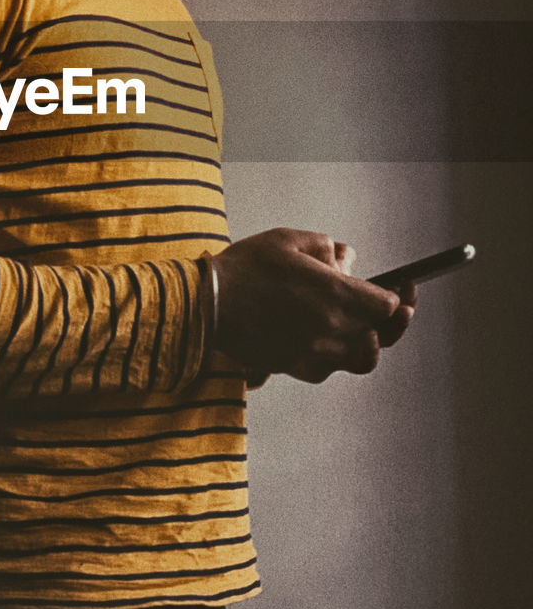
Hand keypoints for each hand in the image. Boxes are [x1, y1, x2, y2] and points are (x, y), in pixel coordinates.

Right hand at [208, 227, 414, 382]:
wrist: (208, 305)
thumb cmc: (244, 269)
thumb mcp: (287, 239)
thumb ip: (325, 247)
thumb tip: (346, 259)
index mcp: (333, 294)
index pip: (386, 305)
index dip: (397, 295)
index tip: (400, 289)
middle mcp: (330, 328)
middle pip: (381, 334)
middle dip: (394, 320)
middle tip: (401, 311)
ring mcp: (314, 352)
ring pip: (361, 358)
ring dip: (369, 342)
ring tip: (367, 330)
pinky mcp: (296, 367)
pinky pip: (330, 368)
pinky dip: (337, 355)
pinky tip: (329, 339)